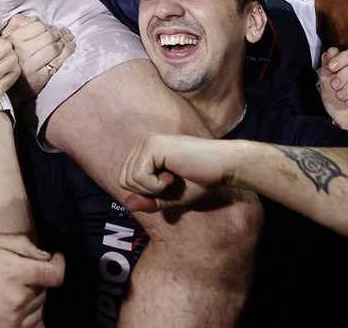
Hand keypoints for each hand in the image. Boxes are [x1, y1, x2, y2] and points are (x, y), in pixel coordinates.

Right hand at [0, 233, 63, 327]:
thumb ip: (23, 244)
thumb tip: (47, 255)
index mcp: (14, 272)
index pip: (54, 274)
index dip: (59, 264)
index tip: (56, 259)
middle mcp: (17, 297)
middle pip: (46, 290)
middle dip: (39, 279)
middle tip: (21, 274)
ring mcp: (14, 319)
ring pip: (41, 307)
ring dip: (34, 298)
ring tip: (14, 290)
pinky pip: (35, 325)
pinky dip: (32, 316)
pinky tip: (20, 308)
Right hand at [1, 14, 74, 98]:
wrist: (7, 91)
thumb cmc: (10, 63)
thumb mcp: (7, 41)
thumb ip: (18, 25)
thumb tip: (37, 18)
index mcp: (12, 39)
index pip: (38, 26)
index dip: (48, 26)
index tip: (53, 28)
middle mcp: (21, 51)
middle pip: (48, 36)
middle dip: (59, 33)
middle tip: (64, 33)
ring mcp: (30, 65)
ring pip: (55, 48)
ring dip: (66, 41)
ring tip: (69, 38)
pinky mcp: (40, 77)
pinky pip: (58, 61)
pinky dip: (68, 51)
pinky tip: (71, 46)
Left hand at [120, 133, 238, 212]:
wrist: (223, 167)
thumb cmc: (201, 181)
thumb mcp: (170, 198)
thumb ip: (148, 201)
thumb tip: (127, 205)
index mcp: (144, 152)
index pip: (126, 181)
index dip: (146, 193)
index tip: (168, 184)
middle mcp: (143, 143)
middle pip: (124, 180)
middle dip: (147, 192)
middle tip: (171, 182)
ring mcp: (147, 142)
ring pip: (129, 180)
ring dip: (153, 188)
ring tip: (173, 177)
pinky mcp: (153, 145)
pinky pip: (139, 177)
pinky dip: (156, 185)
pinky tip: (173, 175)